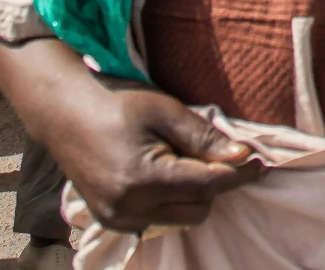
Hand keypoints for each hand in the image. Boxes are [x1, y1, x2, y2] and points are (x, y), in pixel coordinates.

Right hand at [40, 84, 263, 235]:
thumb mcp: (165, 110)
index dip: (240, 173)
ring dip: (192, 193)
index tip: (262, 161)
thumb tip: (242, 156)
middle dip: (212, 182)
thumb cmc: (116, 103)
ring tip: (176, 157)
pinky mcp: (112, 222)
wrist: (63, 112)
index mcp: (143, 180)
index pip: (209, 186)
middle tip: (205, 149)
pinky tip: (161, 172)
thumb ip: (203, 138)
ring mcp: (118, 220)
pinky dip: (171, 200)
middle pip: (199, 208)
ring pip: (182, 217)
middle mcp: (129, 209)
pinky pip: (160, 219)